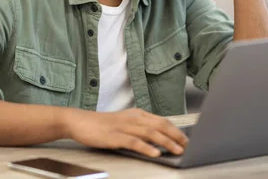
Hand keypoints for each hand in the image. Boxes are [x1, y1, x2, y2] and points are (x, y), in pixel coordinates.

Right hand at [62, 108, 188, 156]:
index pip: (162, 121)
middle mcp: (133, 118)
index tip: (186, 140)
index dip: (176, 130)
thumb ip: (139, 128)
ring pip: (150, 133)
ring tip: (177, 150)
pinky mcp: (115, 136)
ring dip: (166, 142)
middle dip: (176, 136)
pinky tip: (155, 153)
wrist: (79, 121)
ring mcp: (124, 126)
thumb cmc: (102, 125)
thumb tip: (158, 139)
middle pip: (160, 125)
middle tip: (188, 146)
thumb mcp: (125, 123)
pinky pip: (134, 142)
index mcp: (137, 114)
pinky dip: (146, 147)